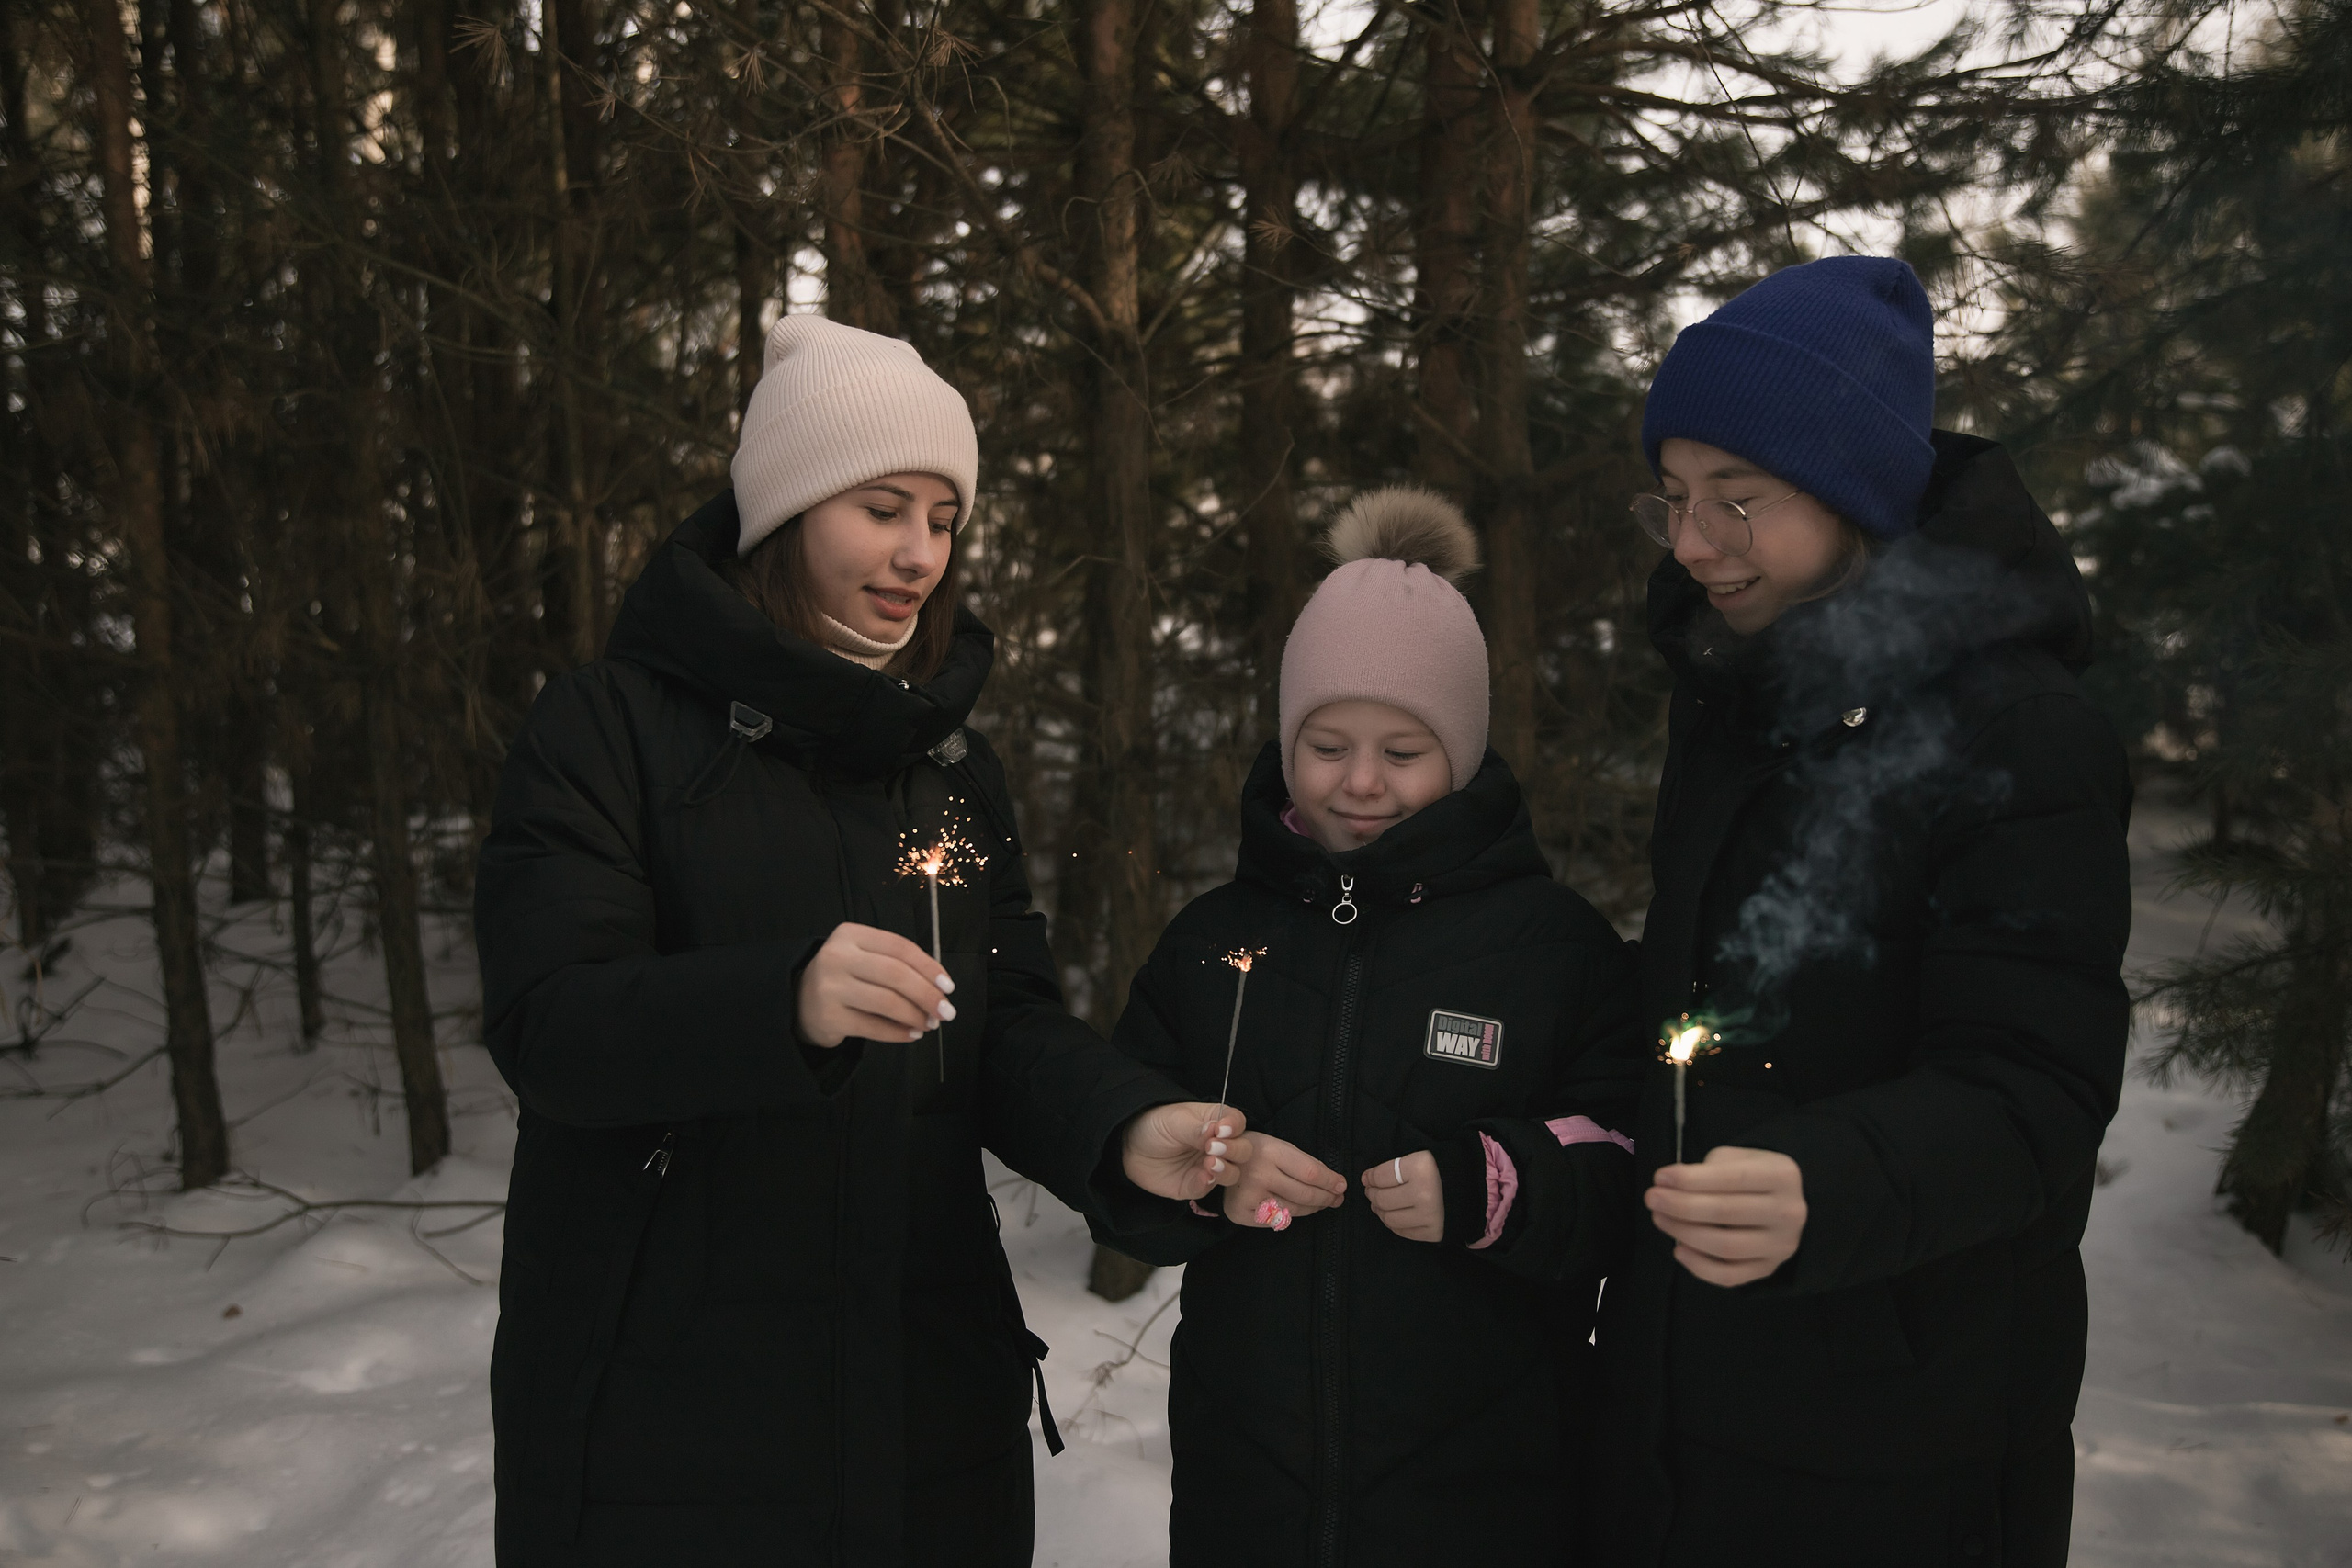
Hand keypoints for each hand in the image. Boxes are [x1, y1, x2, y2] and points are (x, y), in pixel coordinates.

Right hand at [795, 922, 953, 1047]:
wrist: (799, 1003)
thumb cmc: (843, 978)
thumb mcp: (863, 958)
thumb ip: (896, 964)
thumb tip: (939, 988)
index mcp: (850, 934)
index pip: (900, 947)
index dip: (929, 967)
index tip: (948, 987)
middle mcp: (836, 957)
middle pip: (895, 974)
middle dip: (927, 995)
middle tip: (946, 1011)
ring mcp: (829, 987)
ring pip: (887, 1002)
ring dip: (915, 1015)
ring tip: (930, 1024)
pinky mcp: (828, 1017)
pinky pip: (873, 1027)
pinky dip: (898, 1033)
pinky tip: (911, 1034)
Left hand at [1122, 1103, 1256, 1202]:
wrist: (1129, 1146)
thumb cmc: (1155, 1125)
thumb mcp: (1175, 1120)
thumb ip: (1196, 1128)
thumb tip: (1216, 1132)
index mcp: (1216, 1122)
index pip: (1237, 1123)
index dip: (1235, 1126)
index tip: (1222, 1130)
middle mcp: (1218, 1146)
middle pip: (1243, 1150)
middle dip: (1234, 1150)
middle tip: (1214, 1147)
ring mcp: (1208, 1167)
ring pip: (1232, 1173)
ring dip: (1226, 1169)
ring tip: (1210, 1163)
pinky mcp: (1195, 1185)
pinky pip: (1207, 1188)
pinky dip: (1207, 1183)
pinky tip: (1202, 1176)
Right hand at [1223, 1132, 1347, 1227]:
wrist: (1218, 1163)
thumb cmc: (1254, 1152)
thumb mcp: (1277, 1146)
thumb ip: (1304, 1162)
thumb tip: (1334, 1182)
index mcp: (1270, 1151)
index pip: (1310, 1172)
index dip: (1330, 1181)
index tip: (1342, 1186)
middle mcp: (1259, 1174)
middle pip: (1305, 1193)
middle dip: (1326, 1197)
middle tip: (1337, 1198)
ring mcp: (1250, 1196)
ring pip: (1295, 1209)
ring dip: (1314, 1208)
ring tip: (1322, 1203)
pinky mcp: (1243, 1213)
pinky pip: (1277, 1219)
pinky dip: (1293, 1215)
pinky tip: (1299, 1209)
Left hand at [1362, 1150, 1443, 1242]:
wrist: (1473, 1188)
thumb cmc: (1441, 1170)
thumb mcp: (1419, 1158)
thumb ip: (1393, 1168)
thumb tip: (1367, 1180)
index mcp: (1420, 1169)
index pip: (1381, 1177)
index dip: (1370, 1178)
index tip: (1367, 1179)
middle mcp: (1424, 1194)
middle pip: (1382, 1200)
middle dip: (1372, 1195)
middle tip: (1372, 1192)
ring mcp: (1429, 1216)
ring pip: (1389, 1219)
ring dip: (1380, 1211)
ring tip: (1381, 1204)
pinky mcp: (1433, 1232)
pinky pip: (1403, 1232)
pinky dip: (1395, 1224)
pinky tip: (1396, 1215)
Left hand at [1645, 1146, 1805, 1286]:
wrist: (1785, 1203)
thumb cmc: (1752, 1176)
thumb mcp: (1738, 1158)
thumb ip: (1709, 1168)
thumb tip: (1670, 1185)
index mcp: (1782, 1176)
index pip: (1734, 1178)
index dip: (1692, 1179)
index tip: (1660, 1177)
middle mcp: (1788, 1212)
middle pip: (1727, 1212)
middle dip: (1681, 1205)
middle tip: (1652, 1199)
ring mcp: (1781, 1245)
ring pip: (1726, 1247)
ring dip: (1685, 1233)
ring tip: (1660, 1219)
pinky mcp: (1769, 1269)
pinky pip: (1729, 1276)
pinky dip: (1699, 1266)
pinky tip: (1678, 1249)